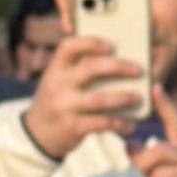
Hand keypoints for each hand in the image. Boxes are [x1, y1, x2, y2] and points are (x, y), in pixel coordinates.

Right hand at [23, 33, 148, 158]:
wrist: (37, 133)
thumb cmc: (59, 99)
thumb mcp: (60, 80)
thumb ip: (80, 68)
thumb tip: (123, 56)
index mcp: (56, 68)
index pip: (69, 46)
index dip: (91, 43)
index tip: (111, 46)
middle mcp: (58, 84)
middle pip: (91, 69)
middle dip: (118, 67)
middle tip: (139, 69)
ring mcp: (64, 106)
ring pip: (99, 98)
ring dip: (123, 97)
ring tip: (138, 97)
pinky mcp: (72, 126)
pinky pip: (101, 122)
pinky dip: (119, 123)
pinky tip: (130, 124)